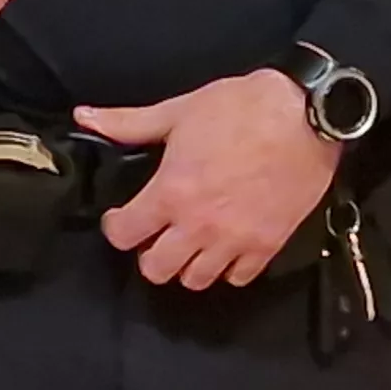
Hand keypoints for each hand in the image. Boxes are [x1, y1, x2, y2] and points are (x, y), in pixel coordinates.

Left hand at [73, 70, 338, 290]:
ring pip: (196, 280)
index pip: (123, 235)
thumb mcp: (178, 111)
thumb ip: (129, 123)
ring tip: (190, 242)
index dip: (116, 227)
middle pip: (156, 270)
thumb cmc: (240, 108)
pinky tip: (226, 246)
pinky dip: (228, 268)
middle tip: (156, 234)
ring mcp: (235, 240)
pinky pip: (238, 278)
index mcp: (171, 192)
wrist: (306, 116)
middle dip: (149, 254)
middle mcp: (199, 225)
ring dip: (187, 264)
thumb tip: (84, 117)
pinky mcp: (267, 245)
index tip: (122, 216)